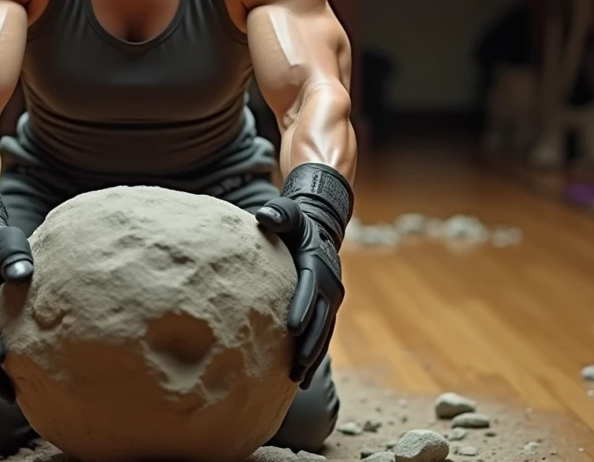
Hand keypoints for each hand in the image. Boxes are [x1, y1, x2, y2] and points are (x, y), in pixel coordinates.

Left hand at [256, 197, 343, 388]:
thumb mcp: (289, 214)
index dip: (302, 308)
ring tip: (297, 380)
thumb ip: (278, 214)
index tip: (291, 328)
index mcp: (316, 264)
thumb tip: (263, 215)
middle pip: (319, 319)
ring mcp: (330, 300)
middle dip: (308, 345)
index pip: (309, 288)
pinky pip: (323, 336)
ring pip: (323, 333)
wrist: (319, 230)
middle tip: (294, 367)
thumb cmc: (295, 223)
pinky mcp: (327, 310)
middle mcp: (328, 285)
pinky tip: (302, 378)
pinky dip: (314, 356)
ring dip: (312, 357)